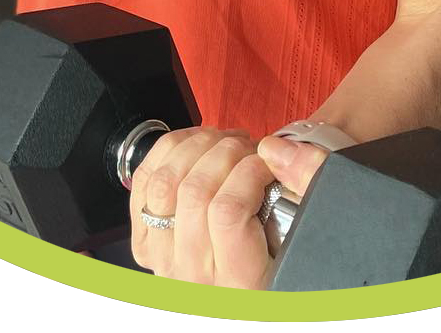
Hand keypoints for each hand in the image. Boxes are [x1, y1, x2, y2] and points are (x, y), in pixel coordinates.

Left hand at [127, 128, 329, 286]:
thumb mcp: (295, 247)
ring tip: (222, 143)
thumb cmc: (272, 269)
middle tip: (246, 146)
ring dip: (196, 146)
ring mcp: (162, 259)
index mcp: (237, 281)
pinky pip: (144, 182)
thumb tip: (278, 153)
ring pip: (164, 183)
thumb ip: (297, 201)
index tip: (265, 160)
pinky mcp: (144, 240)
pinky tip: (194, 145)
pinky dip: (168, 151)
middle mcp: (193, 275)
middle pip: (194, 191)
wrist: (240, 298)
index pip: (227, 212)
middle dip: (224, 151)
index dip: (247, 170)